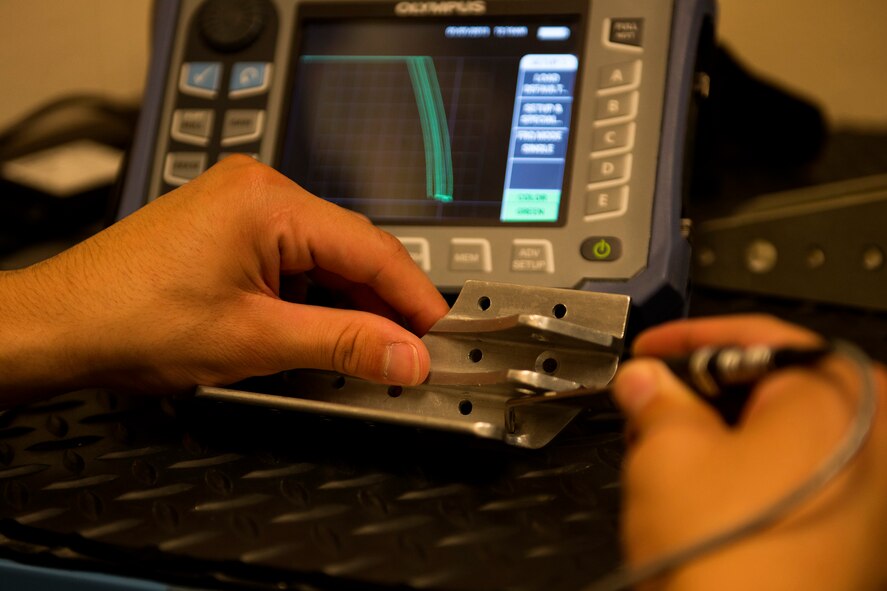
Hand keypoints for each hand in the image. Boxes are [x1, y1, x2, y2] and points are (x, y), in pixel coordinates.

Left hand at [0, 156, 448, 400]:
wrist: (63, 326)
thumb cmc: (132, 319)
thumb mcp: (256, 339)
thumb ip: (344, 344)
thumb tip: (406, 354)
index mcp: (269, 201)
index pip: (372, 248)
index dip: (414, 297)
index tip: (440, 334)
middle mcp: (260, 191)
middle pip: (352, 249)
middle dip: (384, 303)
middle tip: (411, 350)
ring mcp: (244, 206)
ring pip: (326, 257)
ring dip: (350, 302)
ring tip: (368, 349)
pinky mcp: (233, 228)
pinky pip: (296, 259)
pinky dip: (316, 296)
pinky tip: (325, 329)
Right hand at [612, 315, 886, 589]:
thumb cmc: (731, 560)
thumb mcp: (667, 449)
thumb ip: (654, 397)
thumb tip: (645, 382)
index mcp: (841, 397)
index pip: (759, 338)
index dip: (690, 339)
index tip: (652, 350)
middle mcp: (873, 440)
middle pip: (773, 386)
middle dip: (702, 391)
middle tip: (652, 400)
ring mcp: (869, 494)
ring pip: (782, 436)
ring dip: (721, 433)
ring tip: (667, 451)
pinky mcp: (852, 536)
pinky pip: (796, 479)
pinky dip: (748, 473)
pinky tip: (702, 492)